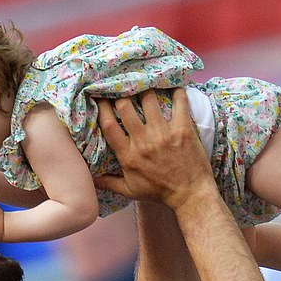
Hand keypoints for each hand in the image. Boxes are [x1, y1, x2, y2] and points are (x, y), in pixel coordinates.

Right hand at [95, 89, 212, 208]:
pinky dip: (177, 91)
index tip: (101, 97)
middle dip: (122, 94)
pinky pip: (179, 102)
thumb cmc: (160, 193)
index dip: (102, 107)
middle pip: (125, 106)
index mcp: (128, 155)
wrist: (190, 196)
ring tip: (146, 84)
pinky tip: (173, 86)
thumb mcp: (130, 191)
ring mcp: (164, 134)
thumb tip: (90, 179)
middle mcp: (143, 142)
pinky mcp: (183, 129)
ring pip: (149, 99)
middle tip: (124, 87)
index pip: (108, 125)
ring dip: (146, 89)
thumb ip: (108, 183)